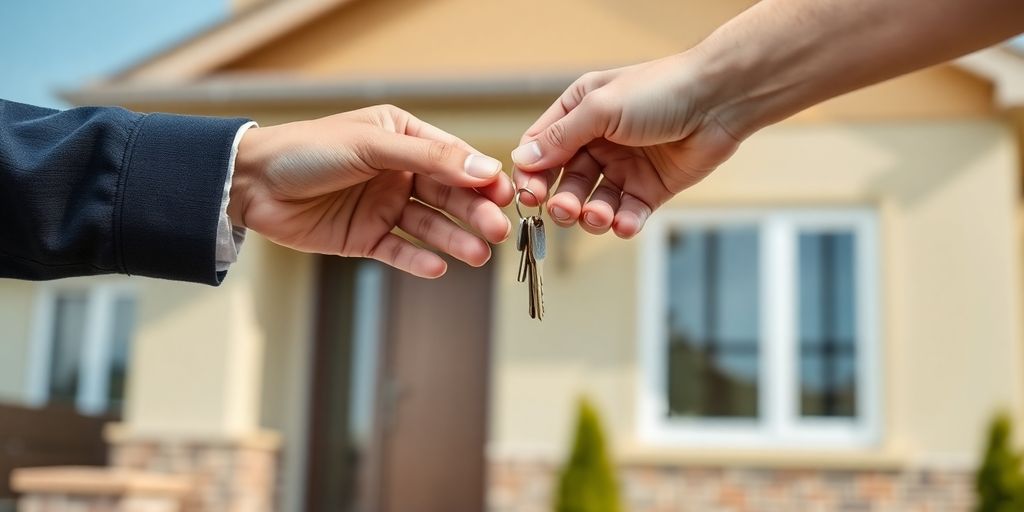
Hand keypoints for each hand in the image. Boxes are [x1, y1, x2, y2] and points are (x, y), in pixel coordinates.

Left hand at [228, 105, 514, 278]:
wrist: (250, 184)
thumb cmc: (307, 150)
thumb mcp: (372, 145)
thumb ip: (429, 158)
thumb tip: (483, 169)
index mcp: (404, 138)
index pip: (454, 159)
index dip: (481, 178)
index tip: (505, 195)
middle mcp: (399, 173)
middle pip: (448, 196)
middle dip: (475, 214)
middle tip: (498, 232)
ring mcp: (383, 207)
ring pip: (430, 226)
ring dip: (455, 239)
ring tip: (479, 254)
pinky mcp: (366, 238)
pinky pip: (400, 251)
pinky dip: (419, 260)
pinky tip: (439, 267)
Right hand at [511, 53, 741, 238]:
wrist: (720, 100)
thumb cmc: (661, 90)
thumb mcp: (601, 108)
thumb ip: (560, 137)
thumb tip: (521, 159)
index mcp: (580, 112)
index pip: (541, 148)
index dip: (531, 173)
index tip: (528, 195)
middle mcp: (598, 141)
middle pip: (565, 182)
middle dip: (562, 201)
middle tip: (564, 210)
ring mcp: (625, 167)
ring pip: (594, 203)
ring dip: (590, 216)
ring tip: (598, 216)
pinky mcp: (650, 190)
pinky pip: (627, 214)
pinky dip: (622, 224)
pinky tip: (624, 224)